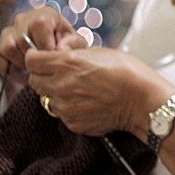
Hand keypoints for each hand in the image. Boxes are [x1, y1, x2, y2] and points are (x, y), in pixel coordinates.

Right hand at [0, 7, 85, 86]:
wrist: (56, 53)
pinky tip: (21, 72)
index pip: (39, 25)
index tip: (53, 57)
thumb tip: (59, 49)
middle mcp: (23, 19)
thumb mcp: (76, 44)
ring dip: (21, 64)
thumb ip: (72, 44)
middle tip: (44, 67)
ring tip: (34, 70)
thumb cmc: (67, 46)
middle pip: (22, 40)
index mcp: (44, 15)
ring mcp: (8, 33)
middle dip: (34, 58)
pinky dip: (6, 69)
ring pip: (7, 49)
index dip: (46, 45)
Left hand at [25, 46, 169, 137]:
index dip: (36, 58)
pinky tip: (87, 103)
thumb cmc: (127, 72)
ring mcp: (65, 106)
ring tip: (80, 90)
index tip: (43, 58)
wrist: (143, 102)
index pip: (31, 60)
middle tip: (61, 75)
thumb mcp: (100, 52)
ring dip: (56, 93)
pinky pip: (61, 114)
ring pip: (46, 98)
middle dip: (44, 76)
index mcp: (67, 63)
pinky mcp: (72, 122)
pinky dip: (69, 108)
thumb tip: (59, 56)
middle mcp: (61, 85)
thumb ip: (74, 55)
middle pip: (34, 80)